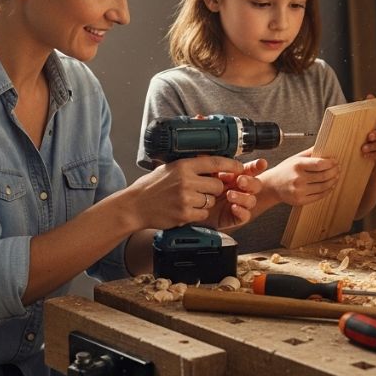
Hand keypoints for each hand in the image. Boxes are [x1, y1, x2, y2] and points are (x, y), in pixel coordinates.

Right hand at [125, 156, 244, 229]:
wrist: (135, 206)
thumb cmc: (151, 186)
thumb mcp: (169, 168)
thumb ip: (188, 165)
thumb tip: (210, 162)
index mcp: (183, 165)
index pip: (214, 161)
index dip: (231, 164)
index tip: (240, 167)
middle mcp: (186, 180)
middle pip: (217, 184)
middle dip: (214, 188)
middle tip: (203, 190)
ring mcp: (185, 198)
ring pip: (211, 200)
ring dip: (206, 202)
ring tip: (190, 200)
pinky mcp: (184, 214)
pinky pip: (204, 213)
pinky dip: (198, 213)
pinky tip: (186, 209)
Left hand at [208, 158, 266, 229]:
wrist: (194, 211)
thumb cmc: (203, 192)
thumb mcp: (207, 177)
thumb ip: (212, 168)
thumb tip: (208, 156)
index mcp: (237, 177)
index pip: (250, 170)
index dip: (257, 166)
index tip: (261, 163)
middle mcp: (242, 190)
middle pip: (256, 185)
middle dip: (250, 182)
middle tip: (240, 180)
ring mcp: (241, 204)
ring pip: (251, 200)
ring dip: (242, 197)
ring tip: (230, 195)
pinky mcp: (237, 218)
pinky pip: (245, 216)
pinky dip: (241, 211)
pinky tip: (234, 207)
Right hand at [258, 147, 338, 206]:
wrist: (271, 186)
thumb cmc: (284, 171)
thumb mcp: (294, 158)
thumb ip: (309, 152)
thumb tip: (323, 145)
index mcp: (297, 165)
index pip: (319, 164)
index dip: (330, 163)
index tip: (335, 161)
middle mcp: (298, 178)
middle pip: (323, 175)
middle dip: (334, 171)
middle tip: (338, 168)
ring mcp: (299, 190)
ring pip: (323, 186)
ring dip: (333, 181)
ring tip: (335, 177)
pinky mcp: (300, 200)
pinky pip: (319, 196)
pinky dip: (327, 191)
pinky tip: (330, 186)